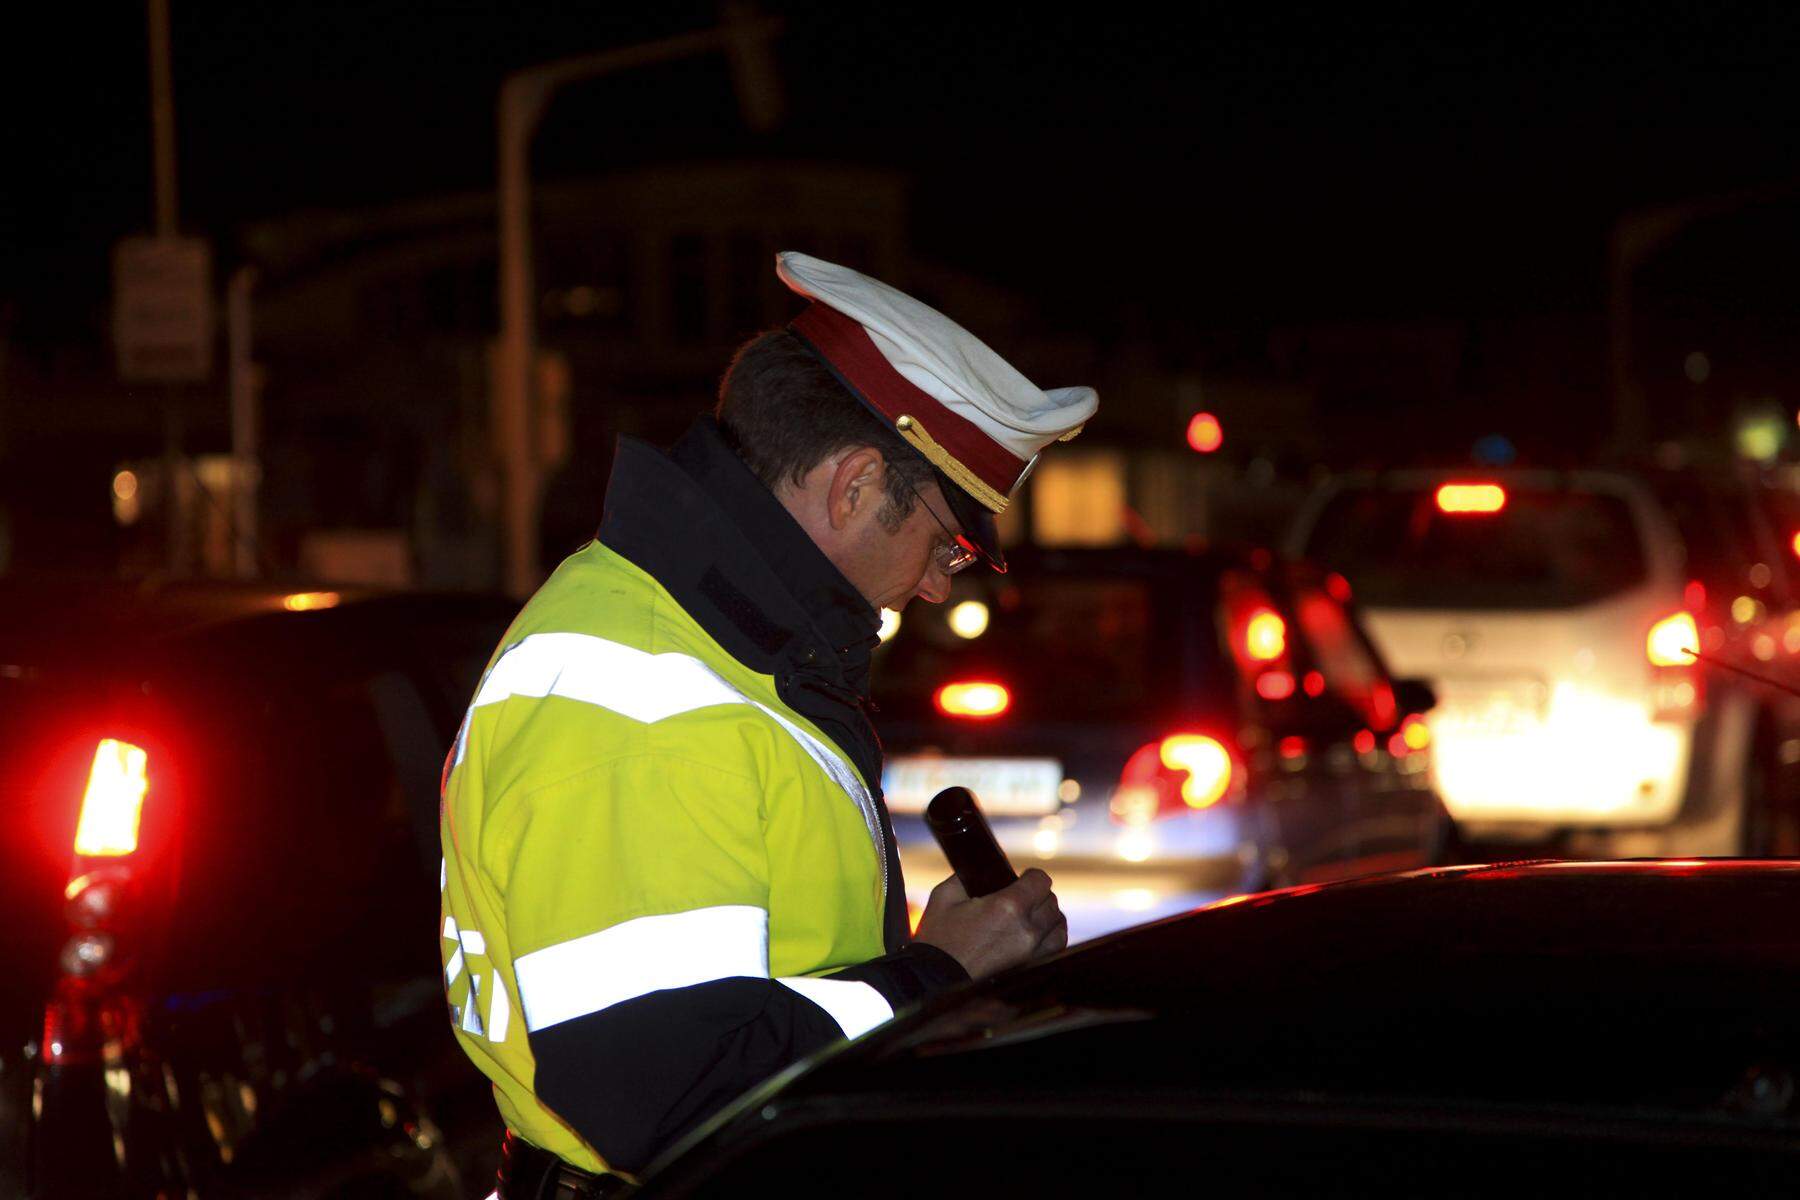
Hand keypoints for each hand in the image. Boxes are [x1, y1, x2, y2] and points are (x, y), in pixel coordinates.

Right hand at [912, 868, 1067, 978]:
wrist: (935, 981)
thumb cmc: (938, 940)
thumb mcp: (944, 896)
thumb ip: (968, 876)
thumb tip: (984, 868)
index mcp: (1007, 906)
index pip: (1041, 881)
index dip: (1031, 876)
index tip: (1022, 879)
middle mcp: (1026, 929)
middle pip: (1051, 901)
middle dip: (1037, 895)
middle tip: (1020, 898)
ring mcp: (1032, 952)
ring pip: (1058, 924)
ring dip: (1047, 916)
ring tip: (1031, 916)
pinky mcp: (1031, 968)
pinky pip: (1056, 947)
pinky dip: (1051, 937)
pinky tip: (1037, 934)